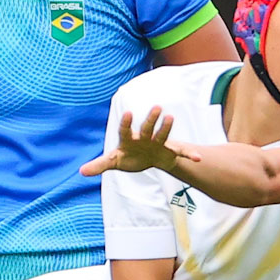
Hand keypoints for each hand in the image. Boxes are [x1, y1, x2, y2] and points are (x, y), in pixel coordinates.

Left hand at [80, 107, 203, 176]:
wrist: (147, 158)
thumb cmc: (128, 156)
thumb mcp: (113, 161)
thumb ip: (99, 165)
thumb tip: (81, 172)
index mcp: (128, 139)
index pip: (125, 129)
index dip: (126, 123)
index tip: (128, 113)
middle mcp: (144, 137)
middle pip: (146, 127)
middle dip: (151, 118)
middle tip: (156, 107)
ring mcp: (157, 143)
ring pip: (162, 134)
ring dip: (166, 126)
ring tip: (171, 117)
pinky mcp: (168, 151)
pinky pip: (180, 153)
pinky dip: (189, 155)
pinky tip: (198, 159)